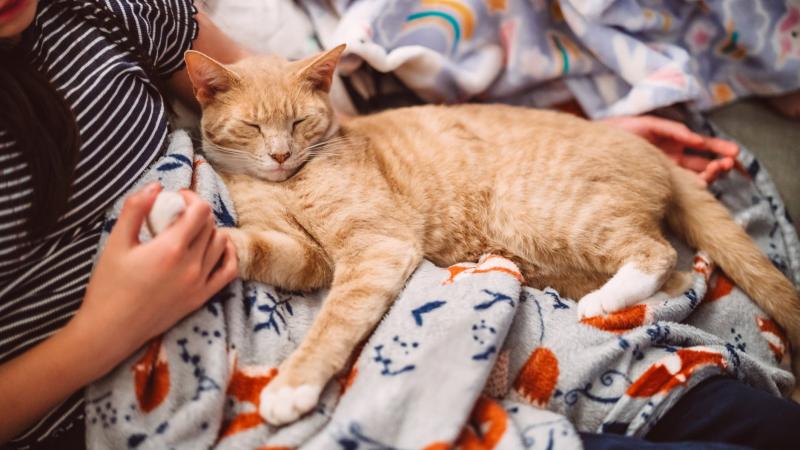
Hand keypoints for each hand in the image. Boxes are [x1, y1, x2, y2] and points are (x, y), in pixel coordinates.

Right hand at [72, 182, 236, 367]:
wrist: (110, 330)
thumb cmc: (109, 285)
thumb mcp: (116, 242)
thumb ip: (135, 209)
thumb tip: (156, 185)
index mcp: (171, 248)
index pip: (200, 210)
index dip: (191, 197)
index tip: (176, 198)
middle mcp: (191, 265)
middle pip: (210, 225)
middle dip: (197, 213)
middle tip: (178, 214)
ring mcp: (200, 283)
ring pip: (222, 244)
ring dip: (210, 231)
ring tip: (191, 231)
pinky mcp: (202, 298)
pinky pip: (229, 271)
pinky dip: (228, 255)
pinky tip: (216, 248)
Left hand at [601, 115, 738, 185]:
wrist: (595, 144)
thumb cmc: (620, 131)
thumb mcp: (648, 125)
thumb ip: (672, 130)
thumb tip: (696, 139)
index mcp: (674, 145)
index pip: (703, 148)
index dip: (720, 151)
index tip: (735, 153)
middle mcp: (673, 161)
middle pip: (704, 165)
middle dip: (721, 164)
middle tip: (730, 163)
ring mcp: (666, 173)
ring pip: (695, 177)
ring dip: (711, 173)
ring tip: (719, 167)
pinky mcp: (656, 182)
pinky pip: (679, 186)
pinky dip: (694, 182)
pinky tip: (702, 178)